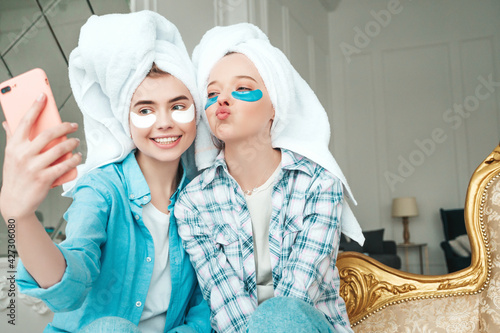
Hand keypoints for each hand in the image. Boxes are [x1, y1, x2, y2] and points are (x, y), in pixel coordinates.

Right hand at [0, 93, 80, 220]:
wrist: (14, 202)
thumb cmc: (15, 176)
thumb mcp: (10, 156)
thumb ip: (12, 138)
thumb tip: (9, 121)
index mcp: (14, 146)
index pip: (25, 121)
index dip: (35, 106)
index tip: (43, 96)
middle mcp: (23, 154)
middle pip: (49, 133)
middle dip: (65, 127)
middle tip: (73, 125)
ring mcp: (34, 167)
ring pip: (60, 149)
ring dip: (72, 143)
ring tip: (76, 142)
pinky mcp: (44, 178)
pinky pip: (64, 165)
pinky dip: (74, 160)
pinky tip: (78, 156)